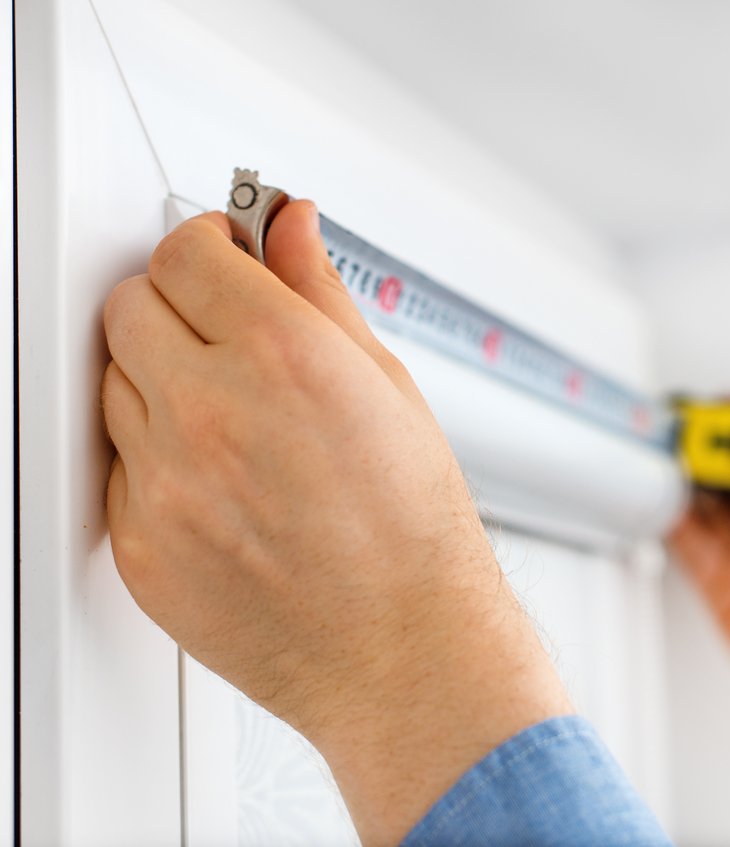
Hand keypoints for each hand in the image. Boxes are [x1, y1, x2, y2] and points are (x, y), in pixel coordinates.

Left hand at [102, 201, 570, 845]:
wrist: (402, 646)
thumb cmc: (413, 530)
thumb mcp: (386, 385)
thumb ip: (323, 290)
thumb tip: (292, 226)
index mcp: (280, 355)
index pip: (185, 251)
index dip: (206, 245)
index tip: (222, 256)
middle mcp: (210, 412)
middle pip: (130, 306)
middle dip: (174, 304)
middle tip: (222, 331)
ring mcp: (165, 483)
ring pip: (114, 383)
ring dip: (160, 380)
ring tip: (231, 419)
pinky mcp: (140, 546)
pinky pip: (119, 466)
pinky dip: (156, 457)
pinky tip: (219, 479)